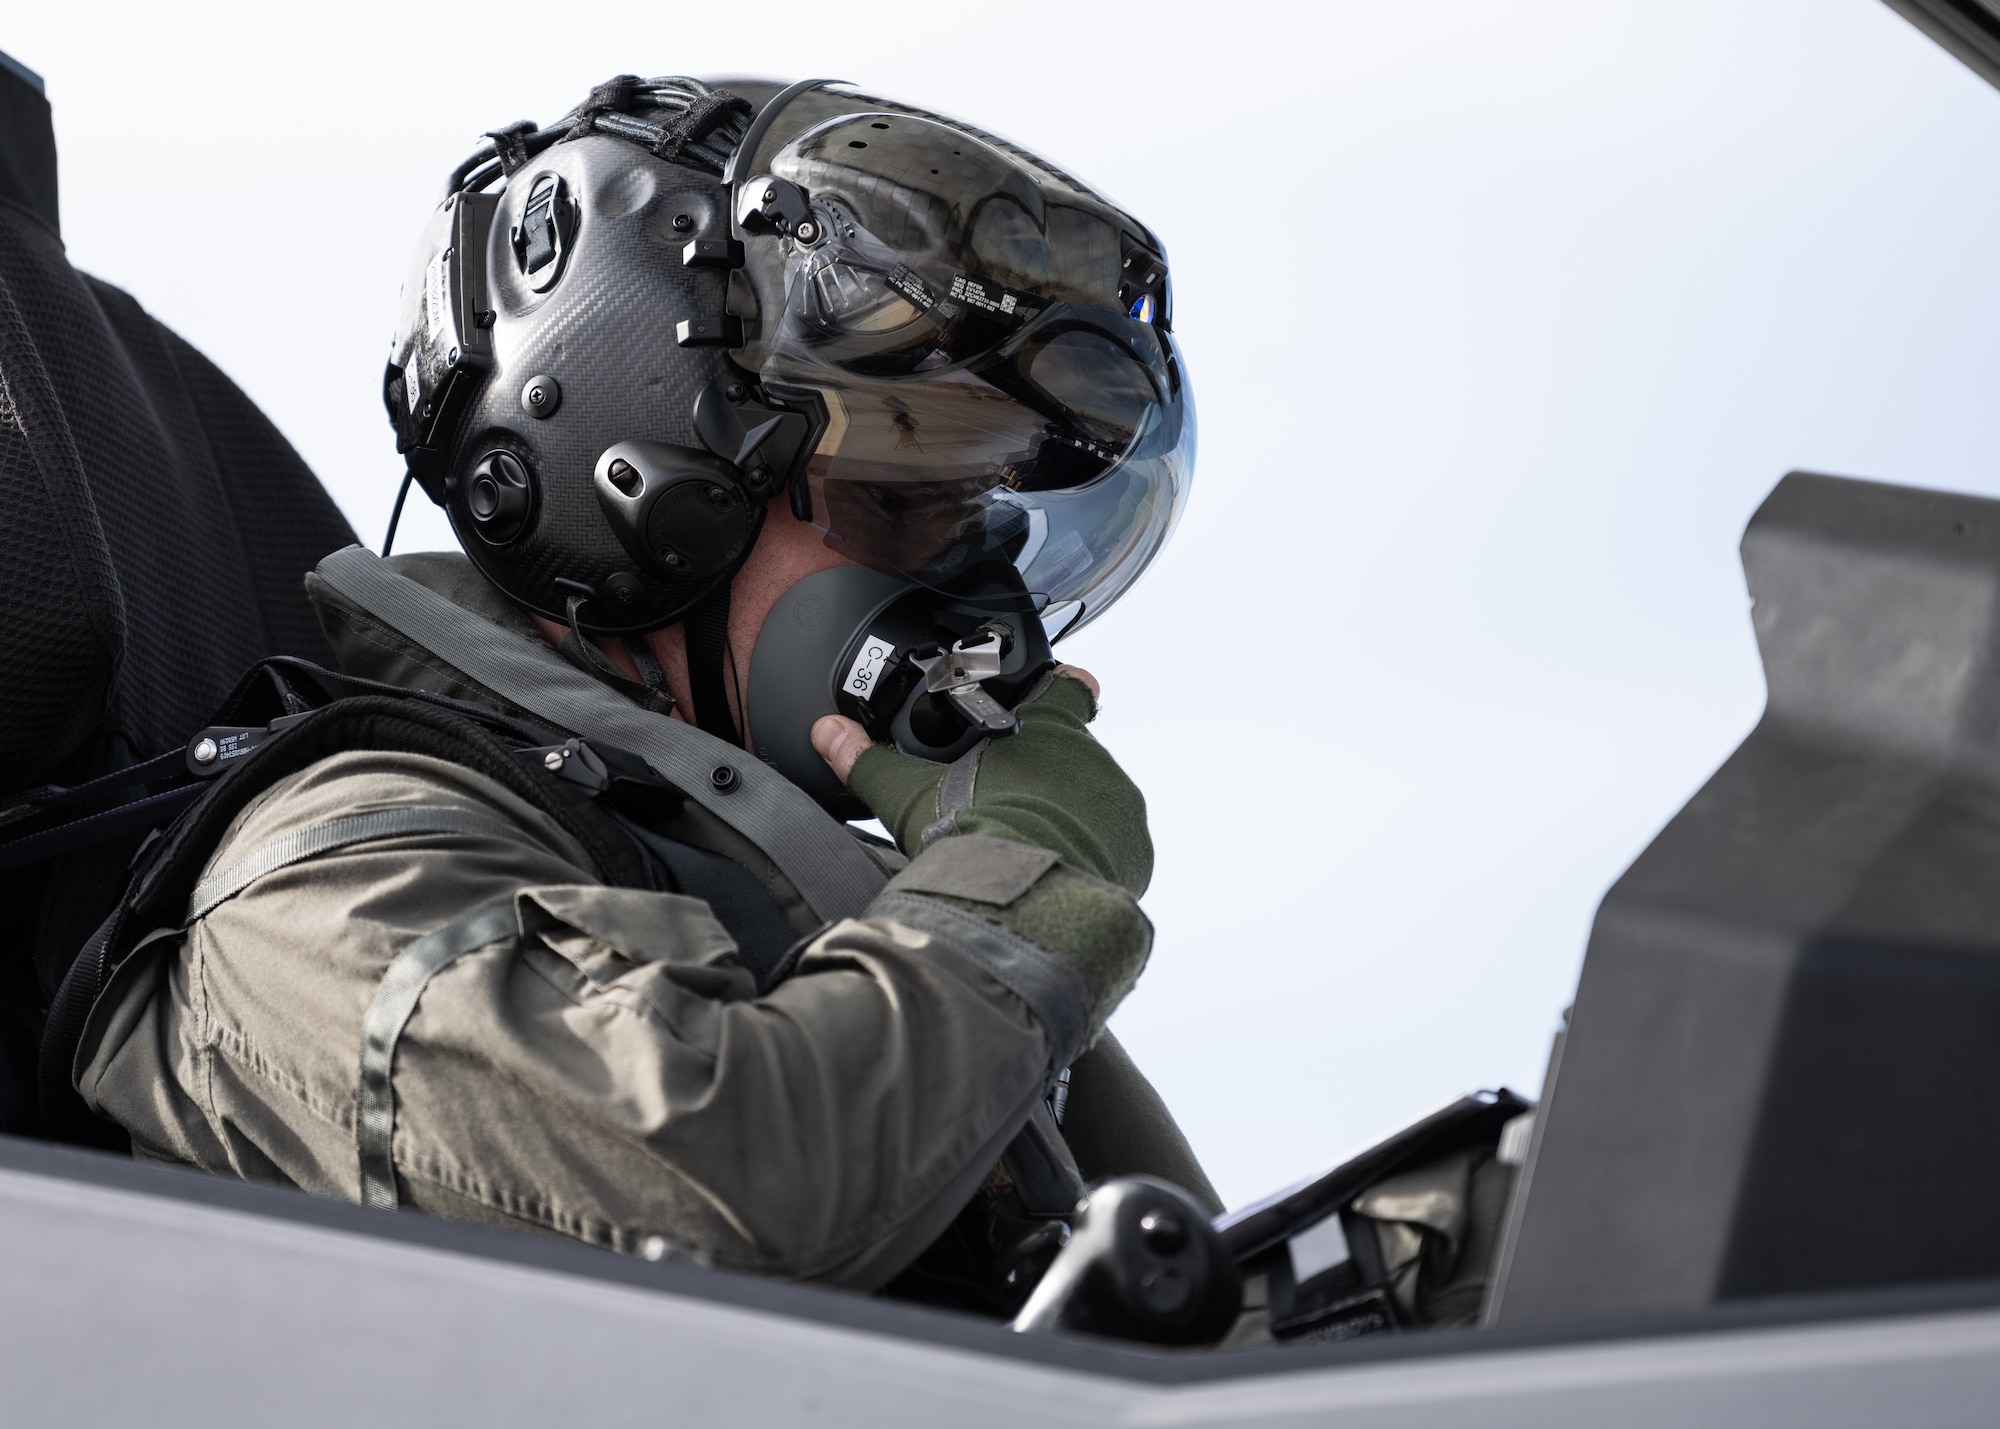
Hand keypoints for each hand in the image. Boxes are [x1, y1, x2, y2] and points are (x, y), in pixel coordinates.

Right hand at [811, 665, 1146, 894]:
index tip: (1048, 702)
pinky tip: (1048, 870)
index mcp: (1050, 726)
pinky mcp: (1134, 853)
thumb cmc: (969, 838)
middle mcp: (1095, 759)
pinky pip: (1113, 847)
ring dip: (1066, 817)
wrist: (1018, 904)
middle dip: (1045, 775)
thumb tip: (827, 732)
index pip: (1071, 685)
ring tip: (1023, 845)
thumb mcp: (908, 796)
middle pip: (1074, 754)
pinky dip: (1086, 856)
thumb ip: (868, 760)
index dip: (1060, 690)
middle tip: (1005, 803)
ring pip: (1094, 801)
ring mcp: (1120, 807)